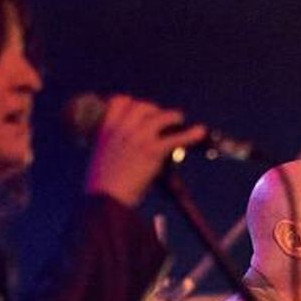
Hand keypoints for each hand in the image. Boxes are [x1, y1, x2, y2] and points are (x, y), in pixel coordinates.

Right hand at [83, 94, 207, 205]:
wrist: (107, 199)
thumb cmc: (103, 184)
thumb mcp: (101, 156)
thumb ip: (113, 145)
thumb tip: (129, 146)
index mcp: (106, 128)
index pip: (120, 101)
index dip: (132, 103)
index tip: (138, 108)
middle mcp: (123, 128)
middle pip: (143, 106)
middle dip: (154, 111)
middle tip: (161, 120)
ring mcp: (138, 137)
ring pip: (161, 117)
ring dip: (172, 117)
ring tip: (178, 121)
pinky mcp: (152, 150)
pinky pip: (176, 138)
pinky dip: (191, 134)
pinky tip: (199, 132)